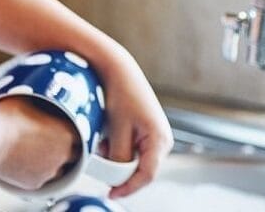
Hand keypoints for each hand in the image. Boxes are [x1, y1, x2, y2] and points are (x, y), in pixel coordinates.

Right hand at [0, 97, 81, 190]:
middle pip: (70, 153)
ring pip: (55, 168)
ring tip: (32, 151)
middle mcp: (63, 154)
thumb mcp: (28, 99)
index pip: (78, 134)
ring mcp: (49, 171)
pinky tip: (23, 161)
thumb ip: (41, 103)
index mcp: (66, 133)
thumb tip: (40, 97)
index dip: (68, 130)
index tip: (60, 127)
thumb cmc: (6, 119)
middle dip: (61, 147)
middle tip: (46, 139)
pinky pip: (39, 178)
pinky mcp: (35, 183)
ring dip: (48, 161)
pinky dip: (33, 172)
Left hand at [95, 46, 173, 197]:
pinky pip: (134, 148)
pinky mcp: (147, 130)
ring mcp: (156, 135)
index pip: (146, 175)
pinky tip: (107, 138)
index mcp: (159, 140)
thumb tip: (116, 177)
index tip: (111, 194)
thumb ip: (118, 156)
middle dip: (121, 171)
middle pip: (142, 169)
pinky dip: (119, 148)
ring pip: (136, 159)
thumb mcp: (117, 129)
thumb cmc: (120, 96)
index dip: (129, 188)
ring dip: (118, 158)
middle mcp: (162, 140)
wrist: (119, 70)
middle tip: (101, 168)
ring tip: (102, 144)